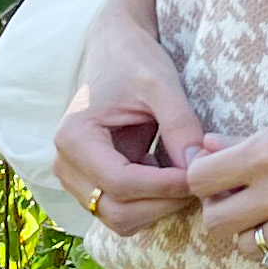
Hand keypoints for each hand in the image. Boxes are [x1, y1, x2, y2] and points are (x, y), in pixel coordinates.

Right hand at [53, 0, 216, 233]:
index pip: (121, 183)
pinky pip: (125, 210)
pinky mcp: (95, 183)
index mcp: (74, 138)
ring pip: (121, 219)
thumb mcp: (161, 85)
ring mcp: (78, 178)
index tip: (200, 175)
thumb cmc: (135, 60)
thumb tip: (198, 167)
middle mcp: (66, 165)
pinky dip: (154, 203)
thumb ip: (179, 125)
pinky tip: (173, 175)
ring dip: (159, 207)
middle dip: (163, 203)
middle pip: (118, 211)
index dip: (164, 187)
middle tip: (201, 182)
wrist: (117, 50)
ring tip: (188, 177)